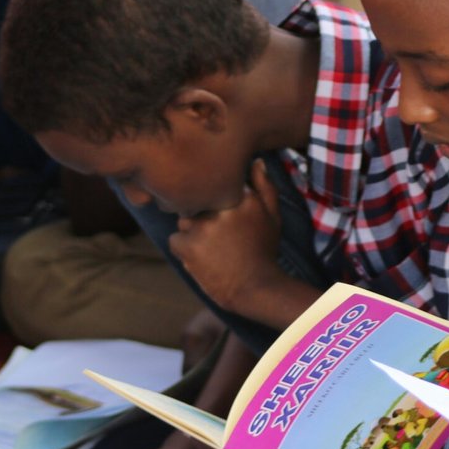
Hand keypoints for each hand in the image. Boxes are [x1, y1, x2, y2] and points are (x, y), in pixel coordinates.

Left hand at [168, 161, 287, 315]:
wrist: (256, 287)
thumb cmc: (264, 251)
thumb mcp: (272, 216)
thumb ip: (264, 187)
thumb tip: (256, 161)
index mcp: (241, 196)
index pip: (215, 183)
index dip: (217, 200)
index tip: (226, 217)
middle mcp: (221, 206)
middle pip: (197, 200)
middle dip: (203, 214)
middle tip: (220, 236)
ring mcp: (202, 225)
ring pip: (184, 219)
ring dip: (192, 231)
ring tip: (211, 247)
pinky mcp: (188, 245)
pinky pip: (175, 239)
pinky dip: (184, 248)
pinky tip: (202, 257)